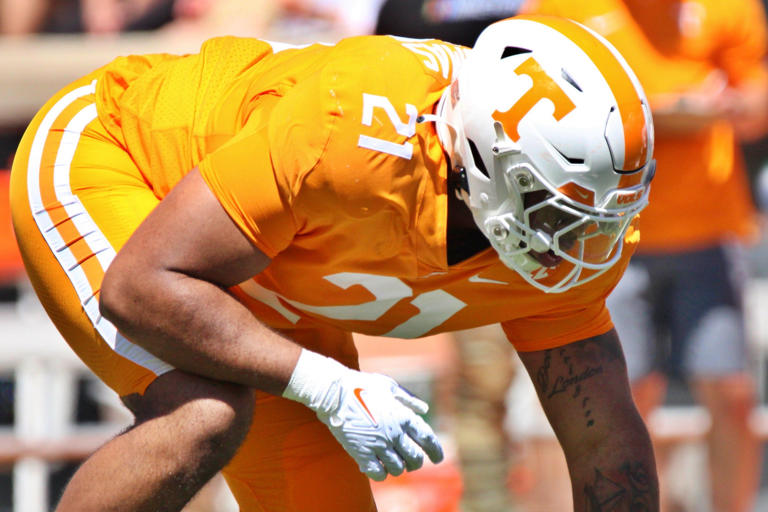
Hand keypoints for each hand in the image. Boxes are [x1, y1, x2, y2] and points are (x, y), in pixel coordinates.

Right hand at [283, 350, 443, 479]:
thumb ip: (408, 399)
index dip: (435, 451)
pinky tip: (378, 467)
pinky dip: (381, 473)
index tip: (437, 458)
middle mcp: (394, 432)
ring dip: (398, 467)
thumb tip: (423, 409)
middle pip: (415, 459)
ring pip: (398, 469)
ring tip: (393, 462)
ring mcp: (378, 444)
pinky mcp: (361, 453)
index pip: (428, 440)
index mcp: (403, 416)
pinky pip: (378, 474)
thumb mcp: (388, 386)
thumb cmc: (362, 385)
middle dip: (416, 462)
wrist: (334, 392)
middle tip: (411, 461)